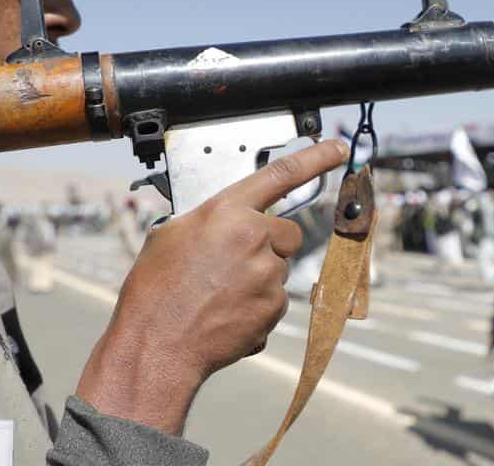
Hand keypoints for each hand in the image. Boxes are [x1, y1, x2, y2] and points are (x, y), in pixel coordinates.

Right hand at [75, 139, 348, 433]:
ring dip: (259, 279)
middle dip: (271, 245)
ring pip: (279, 269)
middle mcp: (253, 238)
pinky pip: (275, 301)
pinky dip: (257, 308)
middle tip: (234, 264)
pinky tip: (225, 313)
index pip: (281, 175)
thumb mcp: (170, 236)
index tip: (337, 148)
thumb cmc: (156, 292)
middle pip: (288, 233)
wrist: (157, 345)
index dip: (315, 158)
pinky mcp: (274, 308)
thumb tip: (224, 222)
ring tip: (218, 294)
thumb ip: (208, 219)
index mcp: (226, 212)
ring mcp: (268, 274)